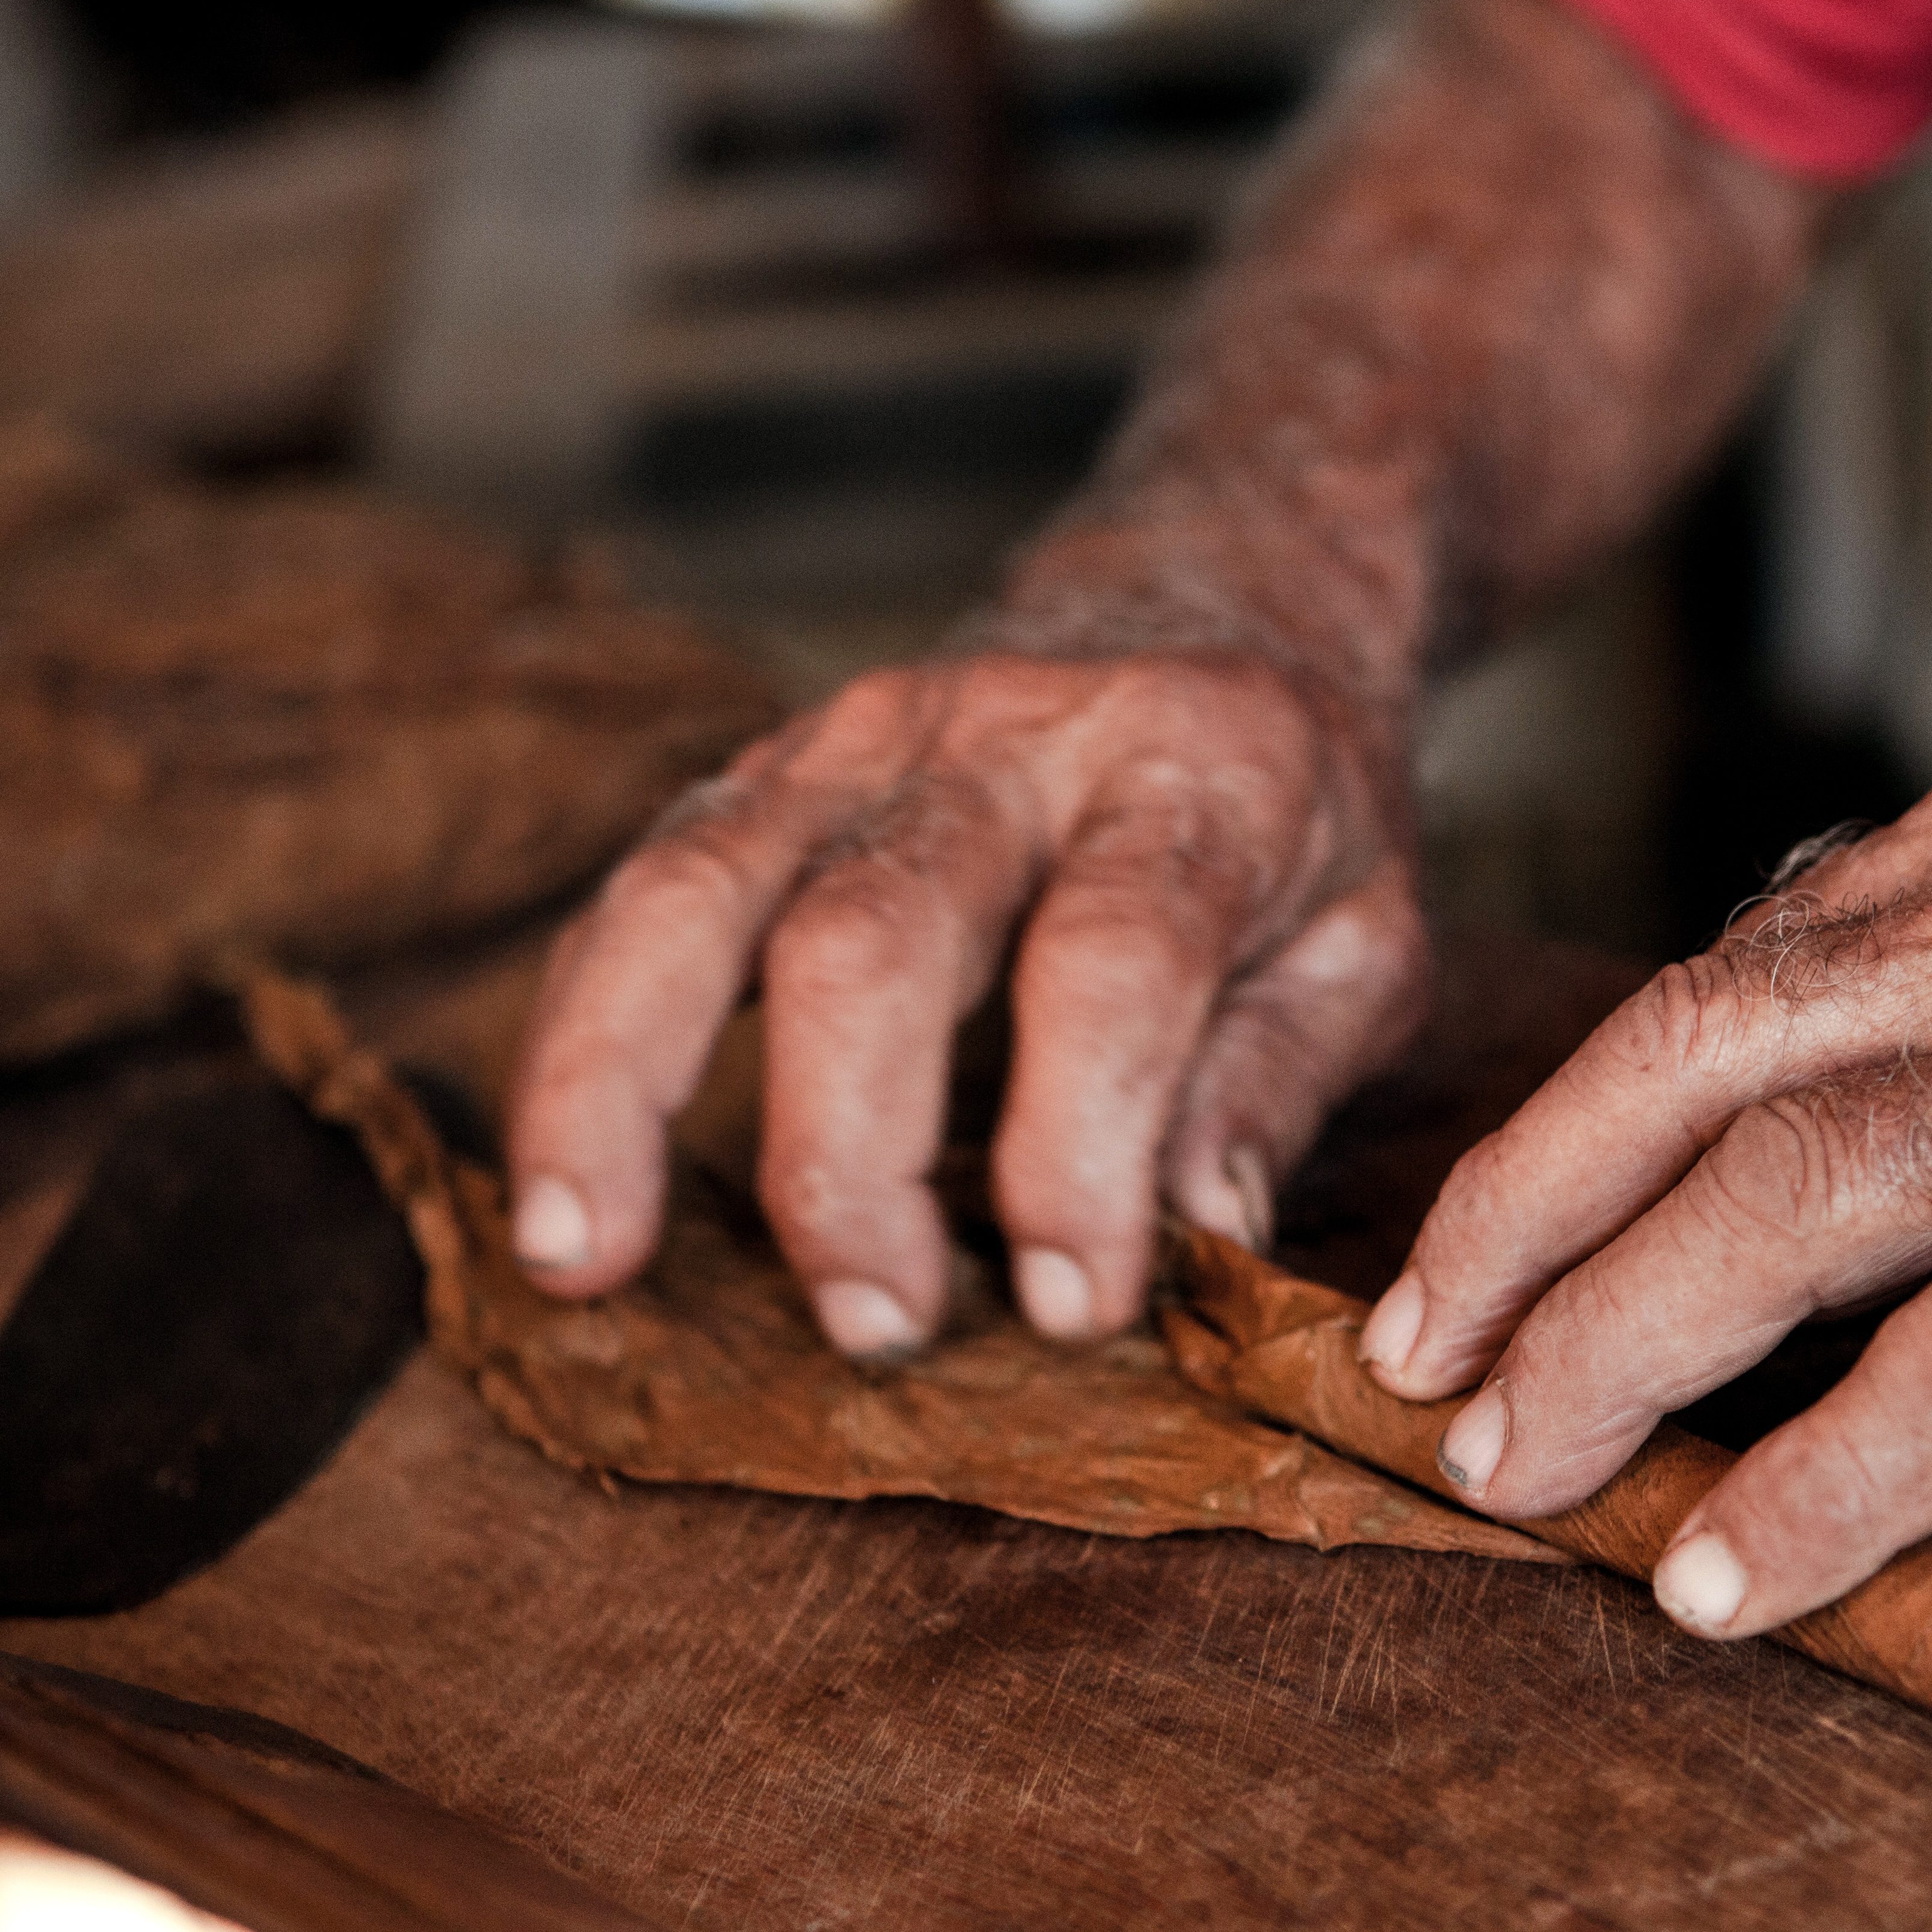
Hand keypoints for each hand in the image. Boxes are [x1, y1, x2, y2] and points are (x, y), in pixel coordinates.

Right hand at [502, 650, 1424, 1349]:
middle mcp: (1005, 739)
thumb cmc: (1295, 819)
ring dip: (621, 1084)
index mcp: (1189, 775)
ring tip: (584, 1257)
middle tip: (876, 1327)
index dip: (1078, 1148)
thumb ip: (1279, 1081)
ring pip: (695, 892)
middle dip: (851, 1154)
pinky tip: (562, 1184)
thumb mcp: (1369, 939)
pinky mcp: (761, 769)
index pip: (1112, 962)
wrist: (1216, 604)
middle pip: (873, 936)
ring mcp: (857, 739)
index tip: (1071, 1308)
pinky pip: (638, 896)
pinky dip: (582, 1038)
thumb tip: (1200, 1239)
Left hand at [1357, 735, 1931, 1640]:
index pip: (1711, 984)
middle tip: (1415, 1372)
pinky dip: (1825, 1478)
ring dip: (1618, 1350)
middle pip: (1693, 1069)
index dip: (1555, 1137)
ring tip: (1515, 1473)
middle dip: (1519, 1233)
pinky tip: (1730, 1571)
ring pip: (1791, 1199)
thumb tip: (1742, 1095)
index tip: (1458, 1262)